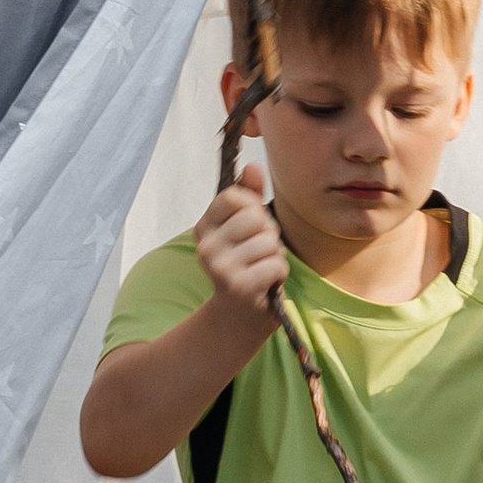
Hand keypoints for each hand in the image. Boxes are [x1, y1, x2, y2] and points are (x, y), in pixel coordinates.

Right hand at [195, 165, 287, 330]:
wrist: (237, 318)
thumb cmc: (244, 266)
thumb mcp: (243, 230)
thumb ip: (249, 197)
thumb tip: (253, 165)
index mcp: (204, 227)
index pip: (236, 196)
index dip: (253, 208)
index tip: (249, 229)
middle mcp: (206, 246)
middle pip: (256, 217)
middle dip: (268, 234)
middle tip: (259, 253)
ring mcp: (221, 267)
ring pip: (269, 241)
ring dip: (275, 255)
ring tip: (262, 269)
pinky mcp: (239, 286)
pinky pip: (276, 263)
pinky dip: (279, 273)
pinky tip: (266, 284)